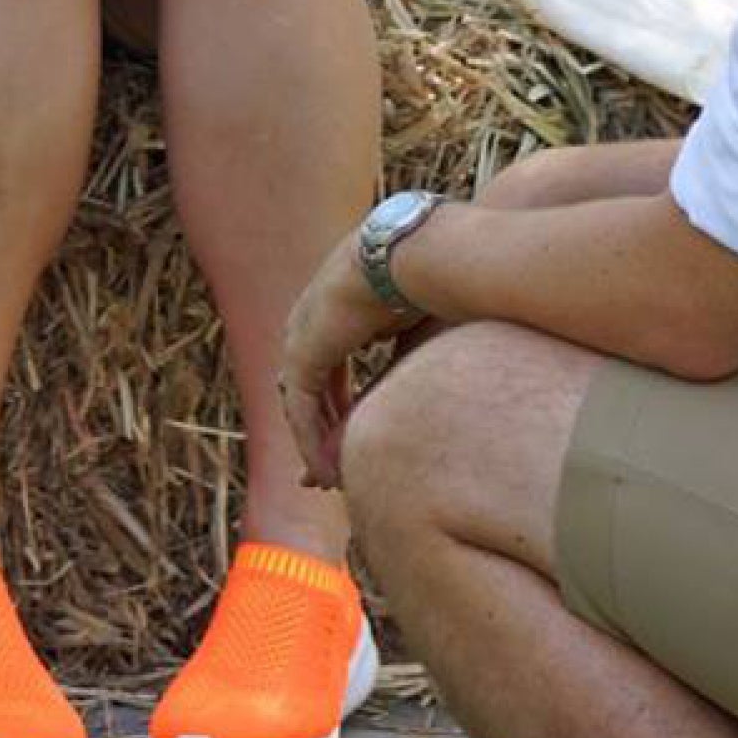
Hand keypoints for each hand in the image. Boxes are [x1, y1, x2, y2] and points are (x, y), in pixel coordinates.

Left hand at [270, 222, 424, 482]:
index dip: (339, 404)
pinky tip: (325, 471)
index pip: (328, 367)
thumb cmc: (435, 285)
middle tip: (327, 469)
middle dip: (321, 429)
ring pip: (303, 404)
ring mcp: (302, 337)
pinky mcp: (302, 356)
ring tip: (331, 480)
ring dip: (316, 443)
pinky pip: (303, 411)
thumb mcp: (417, 334)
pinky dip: (312, 442)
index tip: (350, 433)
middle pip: (310, 388)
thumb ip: (406, 365)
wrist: (418, 257)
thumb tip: (422, 394)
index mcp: (338, 310)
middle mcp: (312, 322)